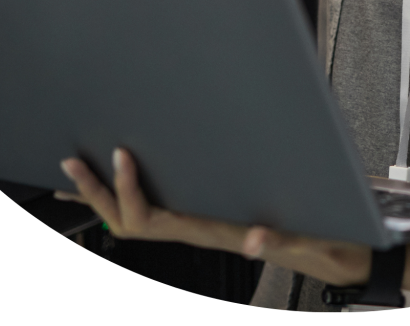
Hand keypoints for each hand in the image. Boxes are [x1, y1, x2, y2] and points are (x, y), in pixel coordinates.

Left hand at [59, 148, 373, 287]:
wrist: (336, 255)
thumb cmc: (321, 240)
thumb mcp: (306, 237)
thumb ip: (281, 239)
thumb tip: (255, 243)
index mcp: (213, 229)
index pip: (153, 218)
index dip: (130, 190)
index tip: (121, 155)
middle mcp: (199, 230)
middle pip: (131, 222)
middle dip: (97, 194)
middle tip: (72, 163)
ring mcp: (200, 228)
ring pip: (139, 220)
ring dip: (105, 197)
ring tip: (79, 174)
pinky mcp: (208, 222)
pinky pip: (159, 214)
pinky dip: (131, 199)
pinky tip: (118, 186)